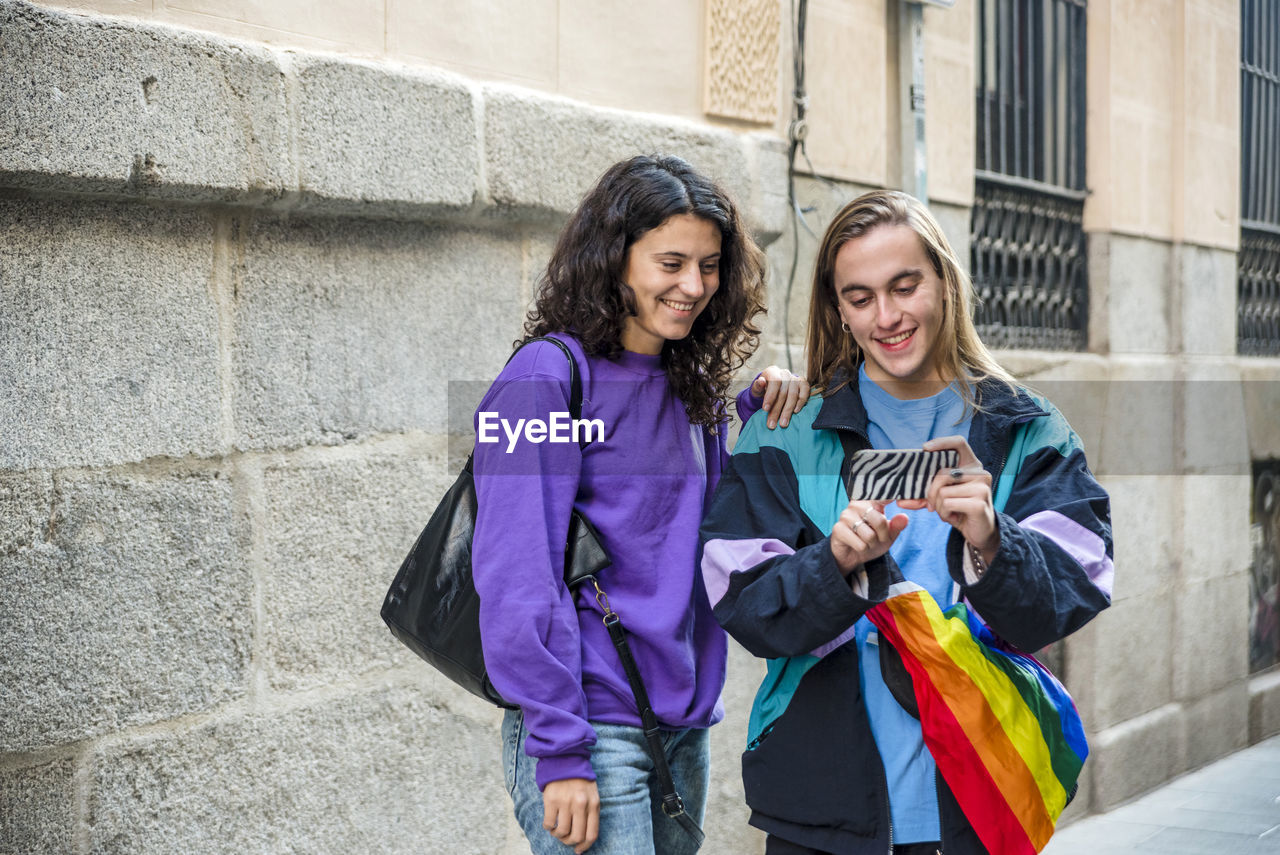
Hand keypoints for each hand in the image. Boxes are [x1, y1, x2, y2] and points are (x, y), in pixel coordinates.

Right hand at [542, 778, 599, 853]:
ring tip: (557, 830)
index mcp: (593, 804)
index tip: (579, 850)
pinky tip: (550, 822)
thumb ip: (591, 814)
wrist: (565, 760)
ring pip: (562, 832)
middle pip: (576, 836)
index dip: (585, 846)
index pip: (592, 834)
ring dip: (558, 835)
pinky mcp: (551, 800)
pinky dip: (549, 827)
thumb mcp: (592, 795)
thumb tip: (585, 839)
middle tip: (566, 839)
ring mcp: (566, 802)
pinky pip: (549, 824)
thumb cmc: (580, 781)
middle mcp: (581, 804)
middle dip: (570, 842)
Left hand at [751, 366, 810, 428]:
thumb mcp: (757, 389)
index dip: (770, 396)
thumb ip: (757, 387)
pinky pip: (805, 392)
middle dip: (777, 410)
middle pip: (783, 392)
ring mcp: (795, 378)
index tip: (765, 409)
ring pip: (793, 395)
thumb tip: (761, 382)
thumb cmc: (764, 390)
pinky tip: (796, 411)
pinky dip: (801, 402)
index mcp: (772, 372)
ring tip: (783, 424)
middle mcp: (785, 374)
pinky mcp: (803, 384)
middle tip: (772, 424)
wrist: (774, 388)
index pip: (774, 382)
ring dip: (787, 411)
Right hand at [830, 500, 908, 574]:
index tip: (905, 491)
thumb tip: (904, 517)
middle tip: (877, 537)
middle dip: (882, 536)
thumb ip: (897, 526)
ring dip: (871, 544)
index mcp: (870, 501)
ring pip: (870, 535)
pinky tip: (856, 545)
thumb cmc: (871, 540)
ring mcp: (846, 515)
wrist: (851, 554)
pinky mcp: (838, 529)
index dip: (895, 496)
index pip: (884, 496)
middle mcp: (857, 504)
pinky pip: (860, 545)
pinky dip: (863, 549)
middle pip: (880, 521)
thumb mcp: (888, 534)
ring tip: (865, 541)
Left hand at [897, 435, 998, 563]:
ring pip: (943, 491)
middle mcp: (980, 473)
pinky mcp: (979, 503)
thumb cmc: (959, 510)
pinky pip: (948, 504)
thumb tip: (900, 501)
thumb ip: (922, 496)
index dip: (942, 442)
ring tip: (949, 512)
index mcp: (971, 466)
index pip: (959, 443)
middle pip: (942, 474)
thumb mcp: (940, 499)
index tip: (925, 448)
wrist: (980, 532)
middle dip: (931, 493)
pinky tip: (955, 518)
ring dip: (939, 507)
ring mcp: (982, 488)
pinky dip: (945, 514)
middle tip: (932, 506)